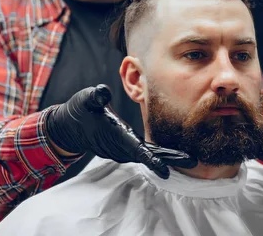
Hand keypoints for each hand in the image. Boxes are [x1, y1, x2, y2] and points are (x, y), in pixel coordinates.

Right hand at [45, 84, 197, 178]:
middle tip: (193, 160)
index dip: (152, 159)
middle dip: (170, 158)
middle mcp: (120, 146)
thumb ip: (95, 97)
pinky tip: (171, 152)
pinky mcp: (123, 147)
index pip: (137, 150)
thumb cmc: (79, 111)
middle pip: (149, 155)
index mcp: (115, 136)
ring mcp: (121, 149)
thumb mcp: (86, 99)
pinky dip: (157, 153)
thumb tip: (102, 91)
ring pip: (148, 155)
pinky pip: (143, 153)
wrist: (69, 126)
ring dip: (166, 156)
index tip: (167, 170)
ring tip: (189, 157)